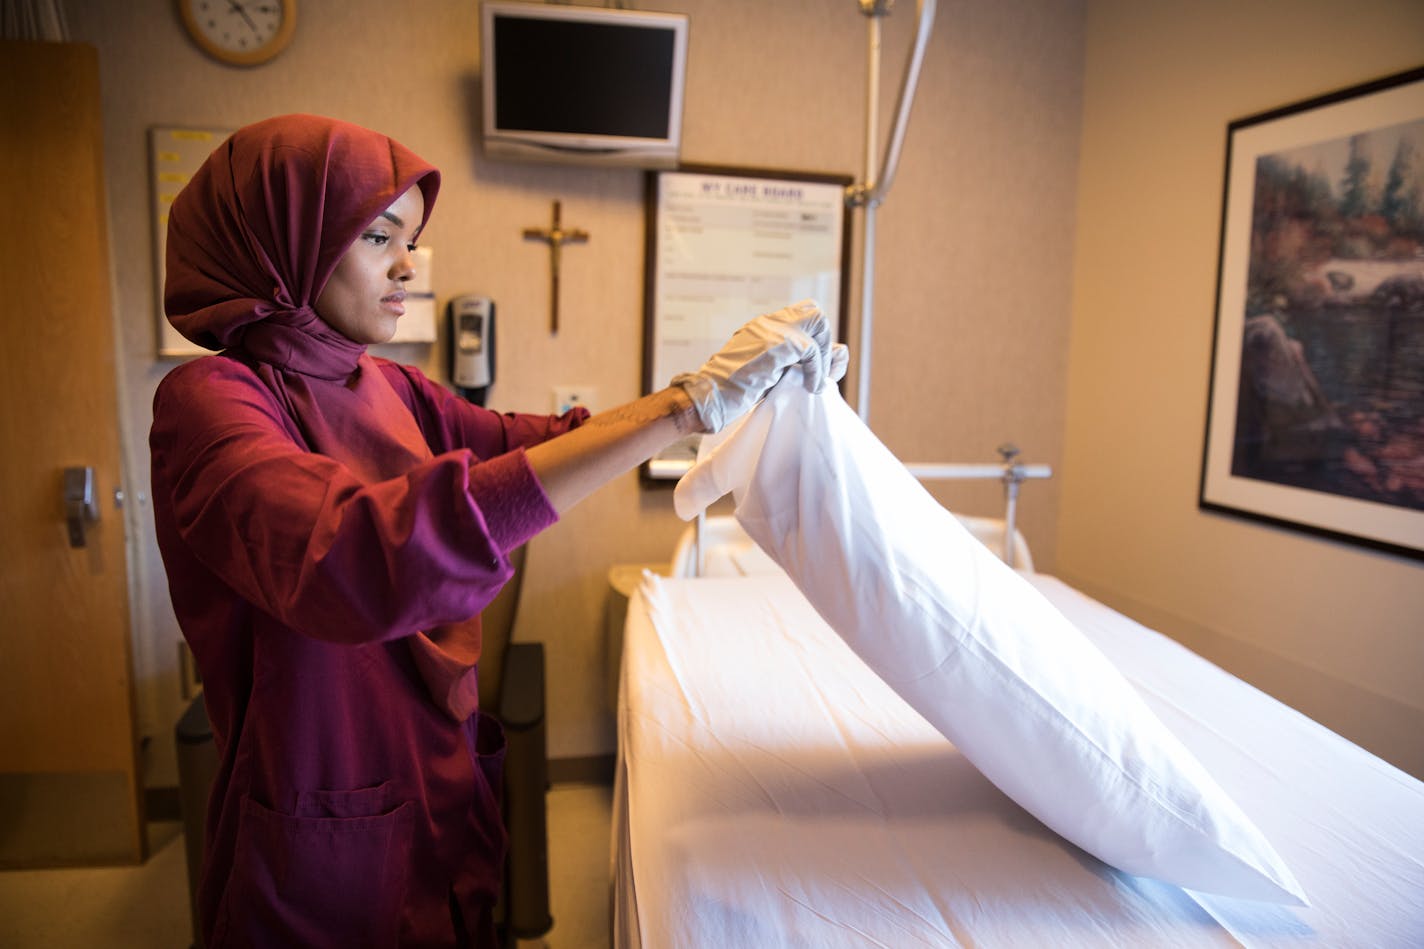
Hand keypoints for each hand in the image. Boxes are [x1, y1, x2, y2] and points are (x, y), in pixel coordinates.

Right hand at [673, 300, 836, 432]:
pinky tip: (811, 387)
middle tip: (822, 372)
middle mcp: (766, 324)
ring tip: (816, 381)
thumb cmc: (733, 394)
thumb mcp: (768, 374)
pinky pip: (811, 349)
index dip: (818, 342)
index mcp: (763, 329)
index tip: (820, 372)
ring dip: (823, 354)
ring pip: (818, 321)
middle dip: (825, 342)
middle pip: (814, 311)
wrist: (706, 399)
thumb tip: (830, 360)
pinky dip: (817, 371)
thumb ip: (791, 365)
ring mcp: (770, 331)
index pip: (802, 318)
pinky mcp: (774, 345)